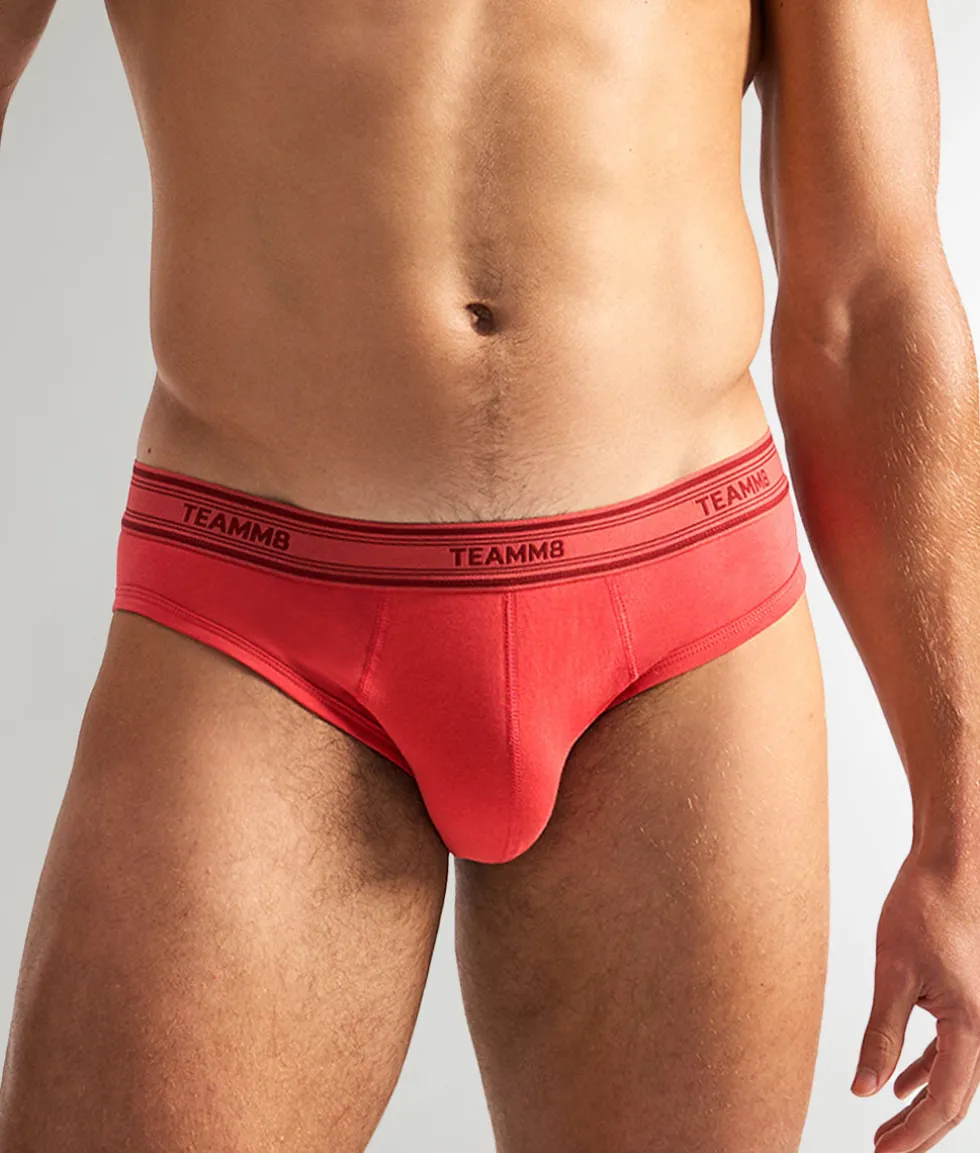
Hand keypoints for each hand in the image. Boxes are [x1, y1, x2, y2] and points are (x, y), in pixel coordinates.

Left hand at [852, 849, 979, 1151]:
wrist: (949, 867)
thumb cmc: (923, 908)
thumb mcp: (893, 972)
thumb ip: (881, 1034)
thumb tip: (864, 1089)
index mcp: (971, 1025)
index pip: (943, 1100)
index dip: (914, 1134)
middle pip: (954, 1098)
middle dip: (920, 1130)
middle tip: (883, 1151)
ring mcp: (979, 1014)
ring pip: (955, 1077)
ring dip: (923, 1104)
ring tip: (888, 1127)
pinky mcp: (967, 999)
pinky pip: (953, 1051)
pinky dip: (927, 1071)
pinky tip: (901, 1084)